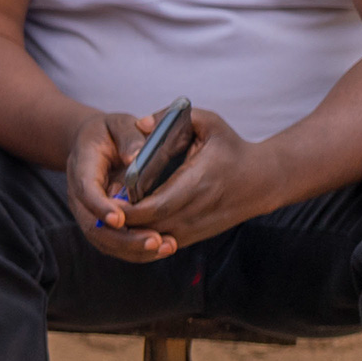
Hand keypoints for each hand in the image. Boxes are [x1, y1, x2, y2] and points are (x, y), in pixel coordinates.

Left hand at [91, 105, 274, 256]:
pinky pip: (160, 243)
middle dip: (121, 223)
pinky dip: (140, 238)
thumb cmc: (231, 148)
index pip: (156, 205)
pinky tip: (125, 226)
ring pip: (153, 240)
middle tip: (98, 211)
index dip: (129, 209)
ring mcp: (195, 228)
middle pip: (149, 226)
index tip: (108, 200)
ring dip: (128, 234)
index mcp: (198, 182)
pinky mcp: (193, 237)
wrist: (263, 181)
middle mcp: (196, 210)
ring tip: (107, 219)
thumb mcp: (209, 123)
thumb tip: (139, 123)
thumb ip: (172, 116)